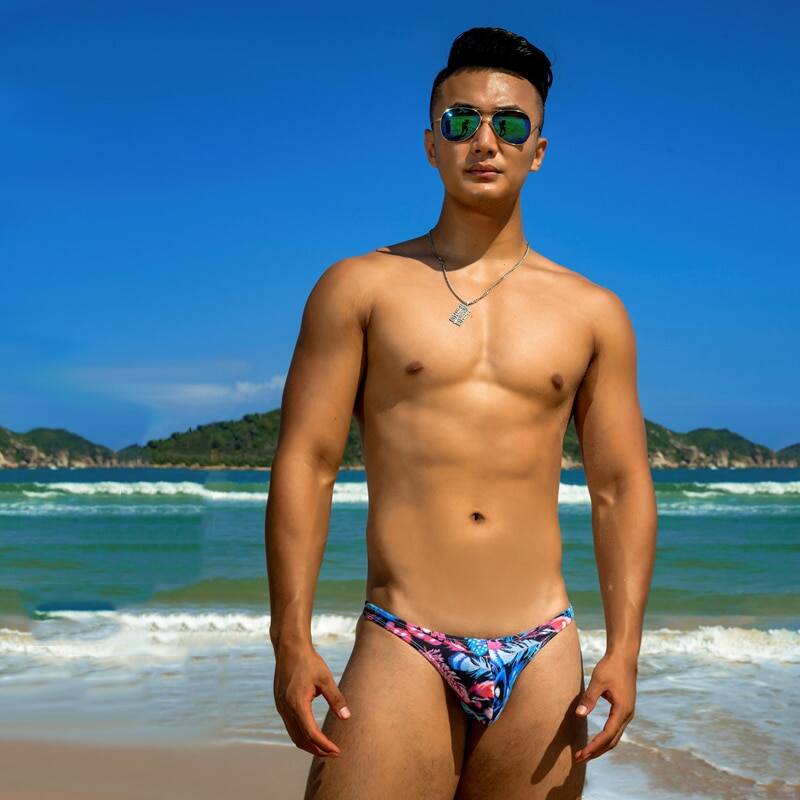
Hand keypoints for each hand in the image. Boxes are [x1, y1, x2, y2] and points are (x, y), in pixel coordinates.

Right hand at [273, 642, 350, 757]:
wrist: (289, 649)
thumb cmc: (309, 662)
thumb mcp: (326, 679)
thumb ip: (336, 699)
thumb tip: (347, 717)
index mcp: (297, 704)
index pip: (311, 734)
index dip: (325, 745)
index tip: (337, 750)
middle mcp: (286, 709)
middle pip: (301, 739)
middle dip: (317, 750)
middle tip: (333, 753)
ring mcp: (281, 707)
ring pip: (293, 735)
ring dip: (308, 744)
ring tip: (324, 747)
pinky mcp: (280, 704)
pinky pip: (290, 727)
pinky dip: (301, 735)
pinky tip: (311, 733)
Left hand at [573, 651, 636, 762]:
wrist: (624, 657)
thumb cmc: (610, 667)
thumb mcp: (598, 681)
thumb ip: (589, 699)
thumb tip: (579, 716)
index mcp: (622, 710)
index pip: (607, 735)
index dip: (594, 746)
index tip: (581, 754)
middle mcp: (627, 715)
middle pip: (612, 741)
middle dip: (596, 751)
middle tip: (579, 758)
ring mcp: (627, 713)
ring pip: (615, 737)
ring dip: (601, 746)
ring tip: (586, 753)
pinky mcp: (624, 709)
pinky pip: (615, 729)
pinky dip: (605, 738)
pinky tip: (596, 740)